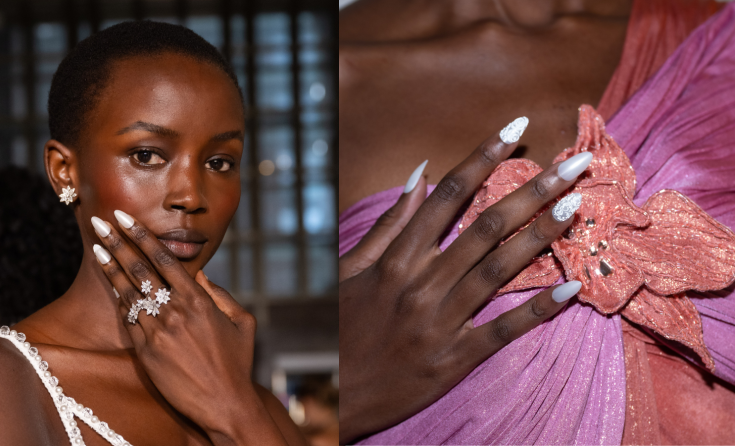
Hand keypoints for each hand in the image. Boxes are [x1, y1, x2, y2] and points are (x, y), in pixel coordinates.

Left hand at [91, 212, 288, 445]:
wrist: (225, 403)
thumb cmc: (237, 362)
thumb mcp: (241, 322)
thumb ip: (221, 295)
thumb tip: (201, 275)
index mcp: (199, 300)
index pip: (164, 259)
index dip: (142, 236)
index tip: (126, 219)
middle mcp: (175, 311)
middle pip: (140, 269)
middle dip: (118, 242)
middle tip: (101, 222)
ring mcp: (158, 331)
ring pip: (128, 292)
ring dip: (110, 267)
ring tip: (96, 247)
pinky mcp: (146, 352)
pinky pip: (128, 320)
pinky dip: (119, 299)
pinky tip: (110, 284)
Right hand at [338, 119, 590, 442]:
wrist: (331, 397)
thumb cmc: (336, 327)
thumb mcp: (348, 270)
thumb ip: (388, 224)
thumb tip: (421, 173)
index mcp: (395, 259)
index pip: (447, 196)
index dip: (483, 158)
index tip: (514, 129)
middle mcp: (421, 284)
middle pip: (486, 227)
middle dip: (533, 191)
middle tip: (575, 166)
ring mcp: (441, 322)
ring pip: (500, 270)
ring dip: (541, 236)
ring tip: (576, 206)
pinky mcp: (455, 359)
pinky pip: (504, 331)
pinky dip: (539, 310)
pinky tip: (573, 288)